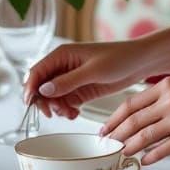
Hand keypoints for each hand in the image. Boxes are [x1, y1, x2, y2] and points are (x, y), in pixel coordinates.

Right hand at [23, 40, 150, 119]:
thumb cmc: (119, 58)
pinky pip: (63, 103)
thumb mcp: (93, 70)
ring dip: (56, 109)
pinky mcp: (79, 90)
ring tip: (71, 113)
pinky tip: (75, 114)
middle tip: (57, 112)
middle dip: (45, 102)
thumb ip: (68, 81)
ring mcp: (70, 80)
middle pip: (40, 88)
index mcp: (62, 55)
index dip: (30, 88)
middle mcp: (63, 67)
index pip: (37, 71)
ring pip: (51, 99)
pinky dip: (65, 111)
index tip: (31, 104)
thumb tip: (43, 90)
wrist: (139, 63)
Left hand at [98, 75, 169, 164]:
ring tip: (121, 156)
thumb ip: (165, 97)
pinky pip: (162, 150)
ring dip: (128, 148)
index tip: (105, 129)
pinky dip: (150, 157)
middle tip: (105, 147)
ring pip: (143, 136)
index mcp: (168, 85)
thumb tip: (144, 115)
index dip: (114, 119)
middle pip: (132, 120)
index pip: (131, 103)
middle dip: (115, 136)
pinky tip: (145, 161)